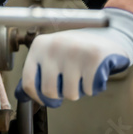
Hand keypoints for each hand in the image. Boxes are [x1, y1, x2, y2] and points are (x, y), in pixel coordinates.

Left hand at [15, 8, 132, 107]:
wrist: (110, 34)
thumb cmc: (78, 49)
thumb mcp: (52, 53)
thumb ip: (38, 70)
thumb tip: (22, 95)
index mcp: (39, 45)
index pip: (28, 82)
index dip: (37, 97)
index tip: (47, 98)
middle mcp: (53, 46)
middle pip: (49, 91)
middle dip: (61, 93)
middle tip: (69, 82)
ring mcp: (73, 51)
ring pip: (71, 94)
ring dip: (79, 90)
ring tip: (82, 73)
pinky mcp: (94, 58)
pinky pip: (89, 90)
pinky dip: (93, 87)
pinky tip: (94, 72)